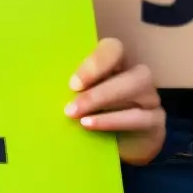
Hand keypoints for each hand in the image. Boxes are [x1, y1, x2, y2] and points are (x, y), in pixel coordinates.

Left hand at [64, 37, 163, 165]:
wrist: (121, 143)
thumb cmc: (94, 111)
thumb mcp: (80, 95)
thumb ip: (70, 86)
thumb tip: (37, 84)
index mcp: (116, 62)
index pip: (113, 49)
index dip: (95, 63)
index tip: (72, 84)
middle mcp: (137, 75)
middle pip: (130, 72)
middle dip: (98, 90)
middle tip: (70, 106)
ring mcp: (150, 97)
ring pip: (138, 89)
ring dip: (105, 103)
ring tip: (79, 118)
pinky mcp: (155, 121)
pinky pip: (140, 117)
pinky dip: (114, 121)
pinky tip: (91, 126)